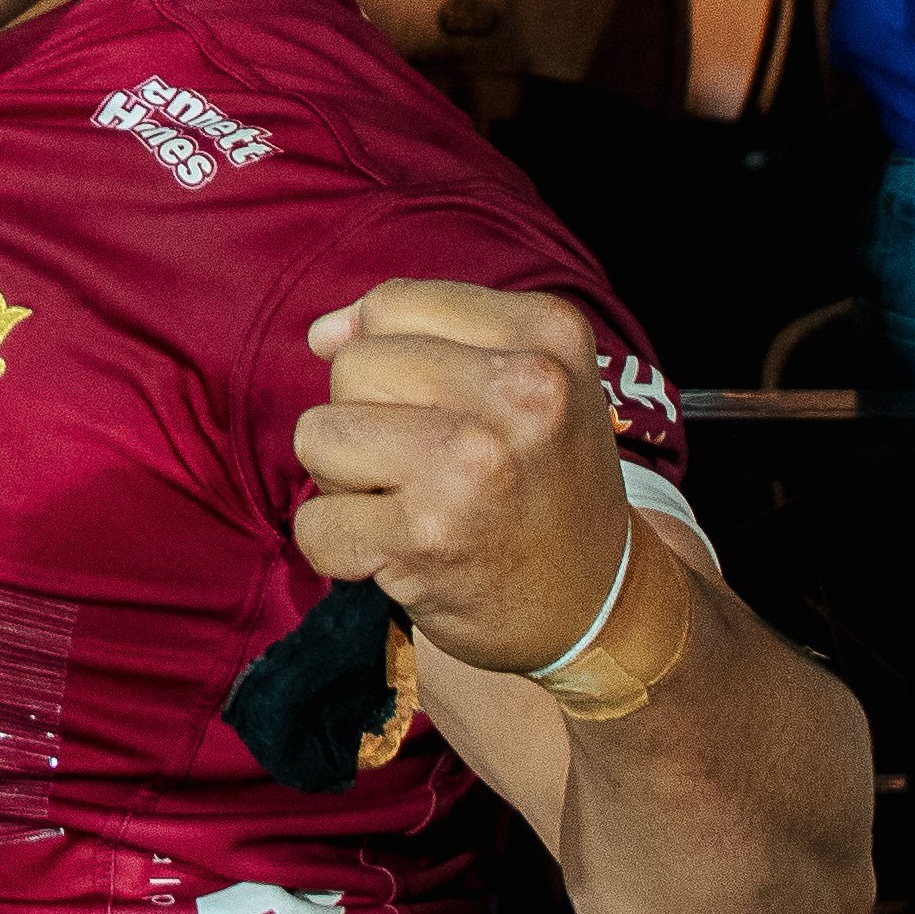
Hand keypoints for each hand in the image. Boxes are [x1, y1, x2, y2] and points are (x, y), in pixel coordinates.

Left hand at [293, 279, 636, 674]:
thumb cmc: (540, 479)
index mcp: (549, 334)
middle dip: (366, 419)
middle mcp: (523, 392)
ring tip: (415, 505)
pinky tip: (402, 556)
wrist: (600, 607)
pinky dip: (338, 548)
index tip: (446, 412)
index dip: (393, 361)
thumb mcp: (520, 377)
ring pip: (318, 433)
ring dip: (345, 480)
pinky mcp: (429, 537)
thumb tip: (322, 335)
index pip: (389, 306)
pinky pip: (314, 523)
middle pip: (352, 367)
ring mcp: (475, 465)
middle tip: (432, 469)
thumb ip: (415, 332)